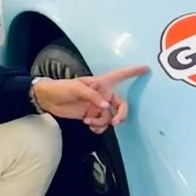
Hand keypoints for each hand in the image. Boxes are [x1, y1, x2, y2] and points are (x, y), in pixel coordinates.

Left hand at [34, 65, 149, 133]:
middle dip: (120, 115)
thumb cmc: (61, 88)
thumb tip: (106, 107)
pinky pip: (102, 125)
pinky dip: (98, 128)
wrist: (47, 99)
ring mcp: (97, 106)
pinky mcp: (91, 116)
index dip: (134, 71)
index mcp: (101, 83)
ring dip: (103, 123)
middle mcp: (103, 95)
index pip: (121, 76)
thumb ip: (92, 96)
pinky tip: (89, 125)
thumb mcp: (76, 88)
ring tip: (89, 122)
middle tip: (114, 122)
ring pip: (110, 118)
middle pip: (121, 105)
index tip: (147, 68)